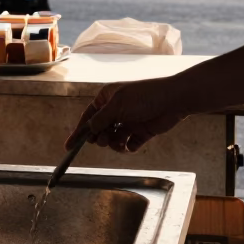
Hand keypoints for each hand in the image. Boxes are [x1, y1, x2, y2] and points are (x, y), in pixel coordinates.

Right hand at [65, 80, 190, 153]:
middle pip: (100, 130)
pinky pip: (129, 144)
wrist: (173, 100)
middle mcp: (116, 111)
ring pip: (113, 139)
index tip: (69, 147)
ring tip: (119, 143)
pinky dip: (128, 147)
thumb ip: (100, 120)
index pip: (88, 118)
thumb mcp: (117, 106)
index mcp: (107, 99)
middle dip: (100, 138)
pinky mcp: (141, 132)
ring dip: (113, 144)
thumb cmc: (144, 96)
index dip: (79, 132)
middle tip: (105, 140)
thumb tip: (89, 131)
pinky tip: (131, 144)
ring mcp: (129, 122)